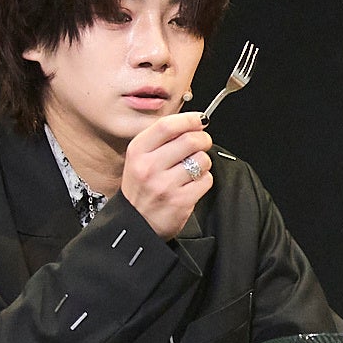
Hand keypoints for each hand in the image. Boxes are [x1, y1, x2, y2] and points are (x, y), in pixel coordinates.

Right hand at [119, 110, 213, 238]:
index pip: (167, 125)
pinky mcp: (180, 201)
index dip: (189, 119)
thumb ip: (162, 139)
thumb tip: (193, 122)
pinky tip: (192, 184)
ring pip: (201, 160)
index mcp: (138, 151)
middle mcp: (149, 167)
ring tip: (193, 168)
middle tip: (203, 143)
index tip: (199, 119)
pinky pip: (206, 180)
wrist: (136, 223)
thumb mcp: (140, 158)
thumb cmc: (142, 188)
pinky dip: (204, 180)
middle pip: (190, 140)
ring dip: (203, 162)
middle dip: (204, 139)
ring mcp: (165, 185)